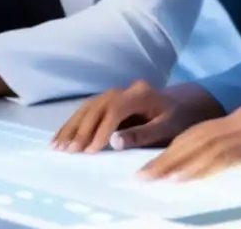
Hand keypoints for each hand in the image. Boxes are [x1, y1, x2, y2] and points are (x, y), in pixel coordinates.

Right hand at [51, 80, 223, 152]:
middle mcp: (125, 90)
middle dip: (81, 130)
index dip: (101, 130)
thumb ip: (143, 135)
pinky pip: (87, 110)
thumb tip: (114, 142)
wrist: (184, 105)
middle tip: (67, 151)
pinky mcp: (109, 101)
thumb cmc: (178, 119)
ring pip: (88, 107)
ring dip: (71, 127)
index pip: (115, 110)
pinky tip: (61, 138)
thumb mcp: (168, 128)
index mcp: (141, 94)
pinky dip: (73, 124)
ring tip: (57, 147)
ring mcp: (116, 93)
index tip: (90, 151)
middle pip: (97, 107)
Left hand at [138, 107, 240, 187]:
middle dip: (163, 156)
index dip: (173, 149)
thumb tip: (235, 170)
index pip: (200, 133)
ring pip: (203, 145)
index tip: (152, 165)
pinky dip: (199, 167)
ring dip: (173, 164)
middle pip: (194, 137)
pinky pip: (224, 156)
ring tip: (149, 179)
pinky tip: (182, 178)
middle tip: (138, 174)